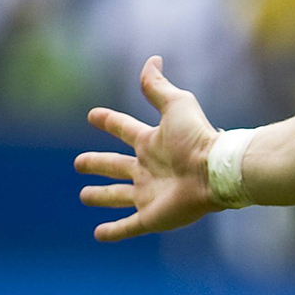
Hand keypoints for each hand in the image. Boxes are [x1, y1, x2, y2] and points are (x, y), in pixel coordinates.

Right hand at [75, 56, 221, 242]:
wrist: (216, 171)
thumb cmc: (197, 138)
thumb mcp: (175, 105)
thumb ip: (158, 86)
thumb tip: (152, 59)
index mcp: (152, 143)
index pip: (124, 129)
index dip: (109, 121)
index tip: (93, 115)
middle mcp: (149, 168)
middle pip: (116, 166)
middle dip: (97, 164)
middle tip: (79, 163)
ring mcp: (149, 194)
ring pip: (118, 196)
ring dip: (102, 197)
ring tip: (85, 196)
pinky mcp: (152, 217)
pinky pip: (128, 226)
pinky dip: (113, 231)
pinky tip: (98, 234)